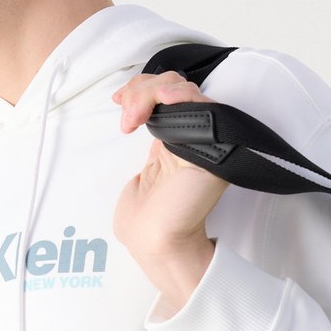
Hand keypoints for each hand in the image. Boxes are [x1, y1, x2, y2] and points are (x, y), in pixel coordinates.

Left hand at [112, 72, 228, 310]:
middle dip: (142, 89)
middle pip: (174, 86)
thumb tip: (132, 120)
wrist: (155, 245)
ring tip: (134, 115)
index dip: (140, 88)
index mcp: (172, 143)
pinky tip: (162, 100)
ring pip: (185, 90)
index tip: (119, 101)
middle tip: (126, 115)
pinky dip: (179, 96)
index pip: (164, 95)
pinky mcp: (211, 149)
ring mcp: (204, 141)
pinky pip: (202, 108)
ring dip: (152, 92)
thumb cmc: (145, 222)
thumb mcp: (136, 175)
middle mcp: (191, 138)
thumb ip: (142, 147)